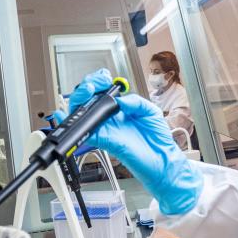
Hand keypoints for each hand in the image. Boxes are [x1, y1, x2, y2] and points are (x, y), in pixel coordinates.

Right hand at [62, 69, 202, 214]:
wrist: (162, 160)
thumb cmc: (158, 138)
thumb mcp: (151, 111)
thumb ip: (136, 101)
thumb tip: (121, 100)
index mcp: (120, 110)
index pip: (102, 92)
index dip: (99, 82)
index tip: (104, 78)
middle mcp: (110, 119)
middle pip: (88, 100)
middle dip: (86, 87)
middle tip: (94, 85)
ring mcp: (105, 129)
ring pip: (82, 113)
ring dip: (79, 100)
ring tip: (88, 92)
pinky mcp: (104, 141)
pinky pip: (86, 132)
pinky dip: (78, 124)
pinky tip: (75, 115)